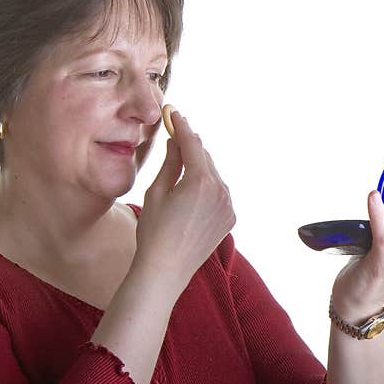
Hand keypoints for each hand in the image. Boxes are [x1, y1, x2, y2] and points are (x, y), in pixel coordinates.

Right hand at [133, 110, 235, 293]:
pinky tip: (191, 190)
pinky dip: (207, 186)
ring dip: (200, 166)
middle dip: (191, 146)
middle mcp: (220, 191)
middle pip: (205, 157)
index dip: (182, 126)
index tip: (175, 113)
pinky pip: (219, 193)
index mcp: (200, 181)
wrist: (165, 270)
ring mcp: (228, 205)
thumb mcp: (156, 192)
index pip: (192, 144)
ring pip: (214, 175)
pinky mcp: (230, 218)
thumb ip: (170, 163)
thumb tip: (175, 143)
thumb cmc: (154, 231)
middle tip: (176, 133)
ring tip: (182, 163)